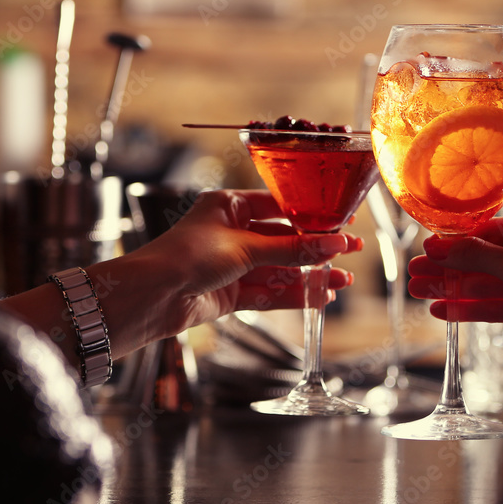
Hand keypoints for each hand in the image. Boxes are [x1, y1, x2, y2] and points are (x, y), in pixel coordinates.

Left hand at [116, 190, 361, 344]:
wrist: (151, 297)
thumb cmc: (186, 256)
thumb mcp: (245, 248)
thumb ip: (292, 250)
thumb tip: (334, 245)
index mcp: (229, 206)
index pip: (280, 206)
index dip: (312, 216)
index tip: (341, 222)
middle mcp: (231, 232)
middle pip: (283, 240)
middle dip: (316, 249)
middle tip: (351, 252)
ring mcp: (232, 264)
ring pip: (279, 269)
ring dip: (309, 275)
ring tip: (342, 280)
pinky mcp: (230, 293)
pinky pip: (269, 291)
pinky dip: (293, 294)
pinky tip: (319, 296)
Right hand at [408, 210, 502, 352]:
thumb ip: (478, 255)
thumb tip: (439, 246)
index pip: (496, 231)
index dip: (460, 242)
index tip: (429, 248)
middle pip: (488, 258)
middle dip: (451, 267)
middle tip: (417, 271)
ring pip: (490, 283)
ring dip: (455, 289)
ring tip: (419, 292)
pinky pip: (499, 305)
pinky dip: (472, 308)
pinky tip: (443, 310)